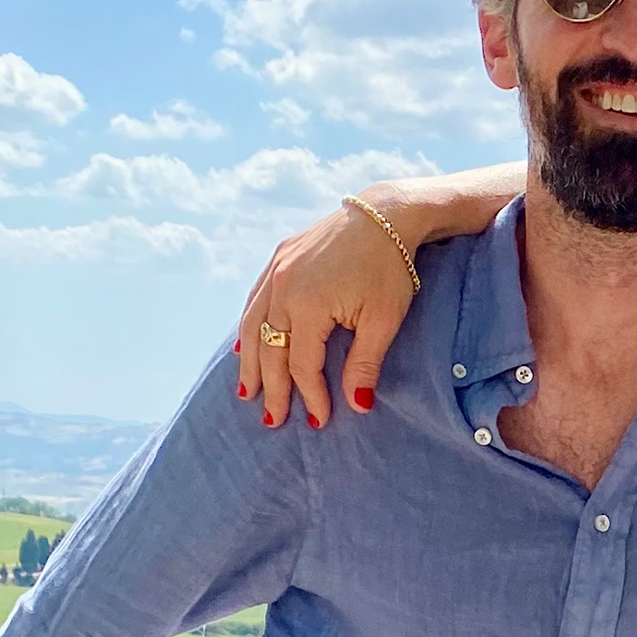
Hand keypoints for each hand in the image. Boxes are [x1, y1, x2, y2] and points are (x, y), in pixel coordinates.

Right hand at [238, 192, 417, 428]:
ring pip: (253, 325)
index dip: (310, 396)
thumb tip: (358, 405)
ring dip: (250, 362)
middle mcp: (283, 288)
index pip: (303, 364)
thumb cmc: (390, 268)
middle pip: (271, 350)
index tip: (318, 421)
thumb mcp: (383, 320)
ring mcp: (277, 270)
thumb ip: (364, 364)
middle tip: (273, 419)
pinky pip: (255, 300)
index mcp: (308, 306)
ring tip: (248, 391)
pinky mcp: (279, 257)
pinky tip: (246, 346)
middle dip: (272, 389)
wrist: (385, 215)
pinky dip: (250, 327)